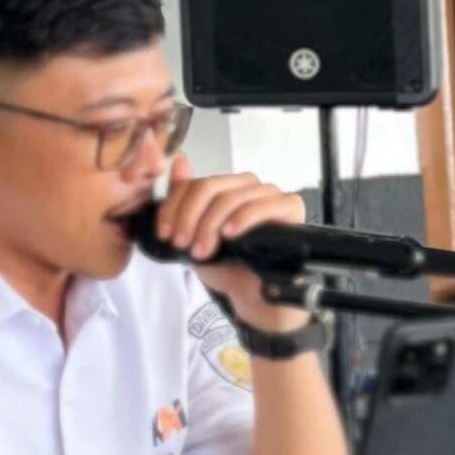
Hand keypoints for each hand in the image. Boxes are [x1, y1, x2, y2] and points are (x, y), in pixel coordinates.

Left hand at [156, 157, 311, 332]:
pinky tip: (230, 234)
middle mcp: (247, 186)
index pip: (193, 183)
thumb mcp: (194, 235)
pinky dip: (244, 218)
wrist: (252, 295)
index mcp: (225, 188)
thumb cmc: (228, 265)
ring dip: (210, 225)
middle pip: (209, 186)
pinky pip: (264, 204)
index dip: (173, 207)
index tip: (164, 234)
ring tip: (203, 251)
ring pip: (231, 197)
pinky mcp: (290, 207)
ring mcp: (269, 194)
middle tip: (182, 244)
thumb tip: (179, 160)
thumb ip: (183, 201)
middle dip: (189, 217)